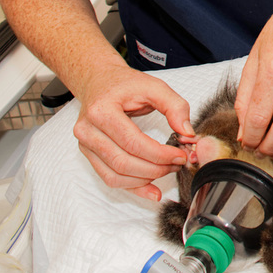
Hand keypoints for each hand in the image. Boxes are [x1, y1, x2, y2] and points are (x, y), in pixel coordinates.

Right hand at [71, 64, 194, 200]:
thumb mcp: (154, 86)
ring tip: (167, 171)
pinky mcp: (89, 154)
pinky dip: (132, 187)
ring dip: (145, 180)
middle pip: (123, 162)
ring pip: (115, 176)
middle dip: (155, 169)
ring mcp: (85, 145)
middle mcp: (88, 130)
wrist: (98, 82)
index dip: (159, 154)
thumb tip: (187, 133)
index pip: (133, 142)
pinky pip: (109, 178)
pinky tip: (151, 190)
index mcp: (102, 111)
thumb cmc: (124, 84)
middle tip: (176, 164)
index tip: (180, 155)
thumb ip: (175, 106)